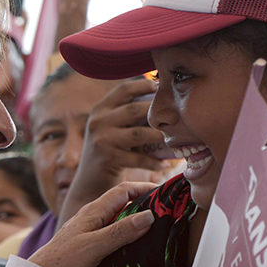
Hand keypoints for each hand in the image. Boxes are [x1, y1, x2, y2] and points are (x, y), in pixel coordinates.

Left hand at [30, 182, 155, 266]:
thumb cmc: (65, 259)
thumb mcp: (96, 245)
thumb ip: (121, 231)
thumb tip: (150, 216)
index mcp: (94, 210)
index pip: (123, 190)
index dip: (144, 188)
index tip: (163, 193)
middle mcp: (93, 215)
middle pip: (122, 202)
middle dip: (143, 203)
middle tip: (164, 211)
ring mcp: (90, 227)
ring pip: (118, 217)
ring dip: (135, 218)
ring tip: (154, 227)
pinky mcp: (89, 240)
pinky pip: (112, 230)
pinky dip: (126, 231)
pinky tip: (133, 243)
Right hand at [65, 78, 167, 210]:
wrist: (89, 181)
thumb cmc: (109, 151)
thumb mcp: (110, 128)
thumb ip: (126, 115)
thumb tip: (160, 102)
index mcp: (100, 109)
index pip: (123, 90)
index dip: (143, 85)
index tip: (161, 87)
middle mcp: (98, 121)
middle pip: (134, 110)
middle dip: (157, 113)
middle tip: (177, 117)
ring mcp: (102, 140)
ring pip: (138, 134)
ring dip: (159, 137)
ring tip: (174, 140)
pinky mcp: (108, 159)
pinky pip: (137, 158)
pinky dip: (153, 162)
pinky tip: (164, 164)